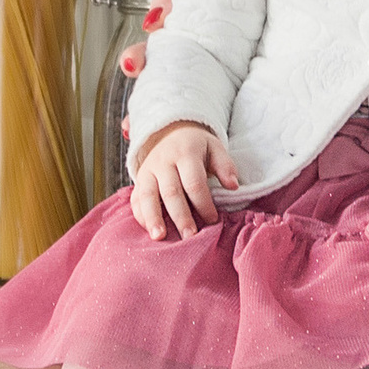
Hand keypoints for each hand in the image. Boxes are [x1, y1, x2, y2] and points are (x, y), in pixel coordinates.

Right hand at [130, 121, 237, 240]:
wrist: (171, 131)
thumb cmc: (197, 146)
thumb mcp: (214, 147)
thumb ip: (225, 165)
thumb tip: (233, 186)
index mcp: (185, 153)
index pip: (194, 182)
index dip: (204, 203)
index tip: (213, 220)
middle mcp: (163, 162)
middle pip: (171, 192)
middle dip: (181, 216)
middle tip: (190, 237)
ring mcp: (148, 170)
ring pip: (147, 195)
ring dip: (153, 218)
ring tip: (160, 237)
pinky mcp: (139, 179)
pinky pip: (136, 198)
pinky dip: (141, 215)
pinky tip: (149, 231)